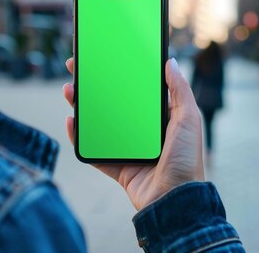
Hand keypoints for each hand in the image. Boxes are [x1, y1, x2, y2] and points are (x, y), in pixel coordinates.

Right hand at [63, 58, 203, 209]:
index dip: (120, 74)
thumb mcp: (189, 119)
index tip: (104, 58)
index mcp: (161, 118)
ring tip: (69, 91)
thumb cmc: (188, 159)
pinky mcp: (117, 167)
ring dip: (82, 107)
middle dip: (94, 86)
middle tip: (76, 69)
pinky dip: (80, 137)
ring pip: (100, 124)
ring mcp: (129, 149)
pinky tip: (71, 121)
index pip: (136, 90)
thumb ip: (180, 90)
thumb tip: (171, 61)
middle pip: (113, 104)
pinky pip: (94, 151)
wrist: (176, 200)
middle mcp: (143, 132)